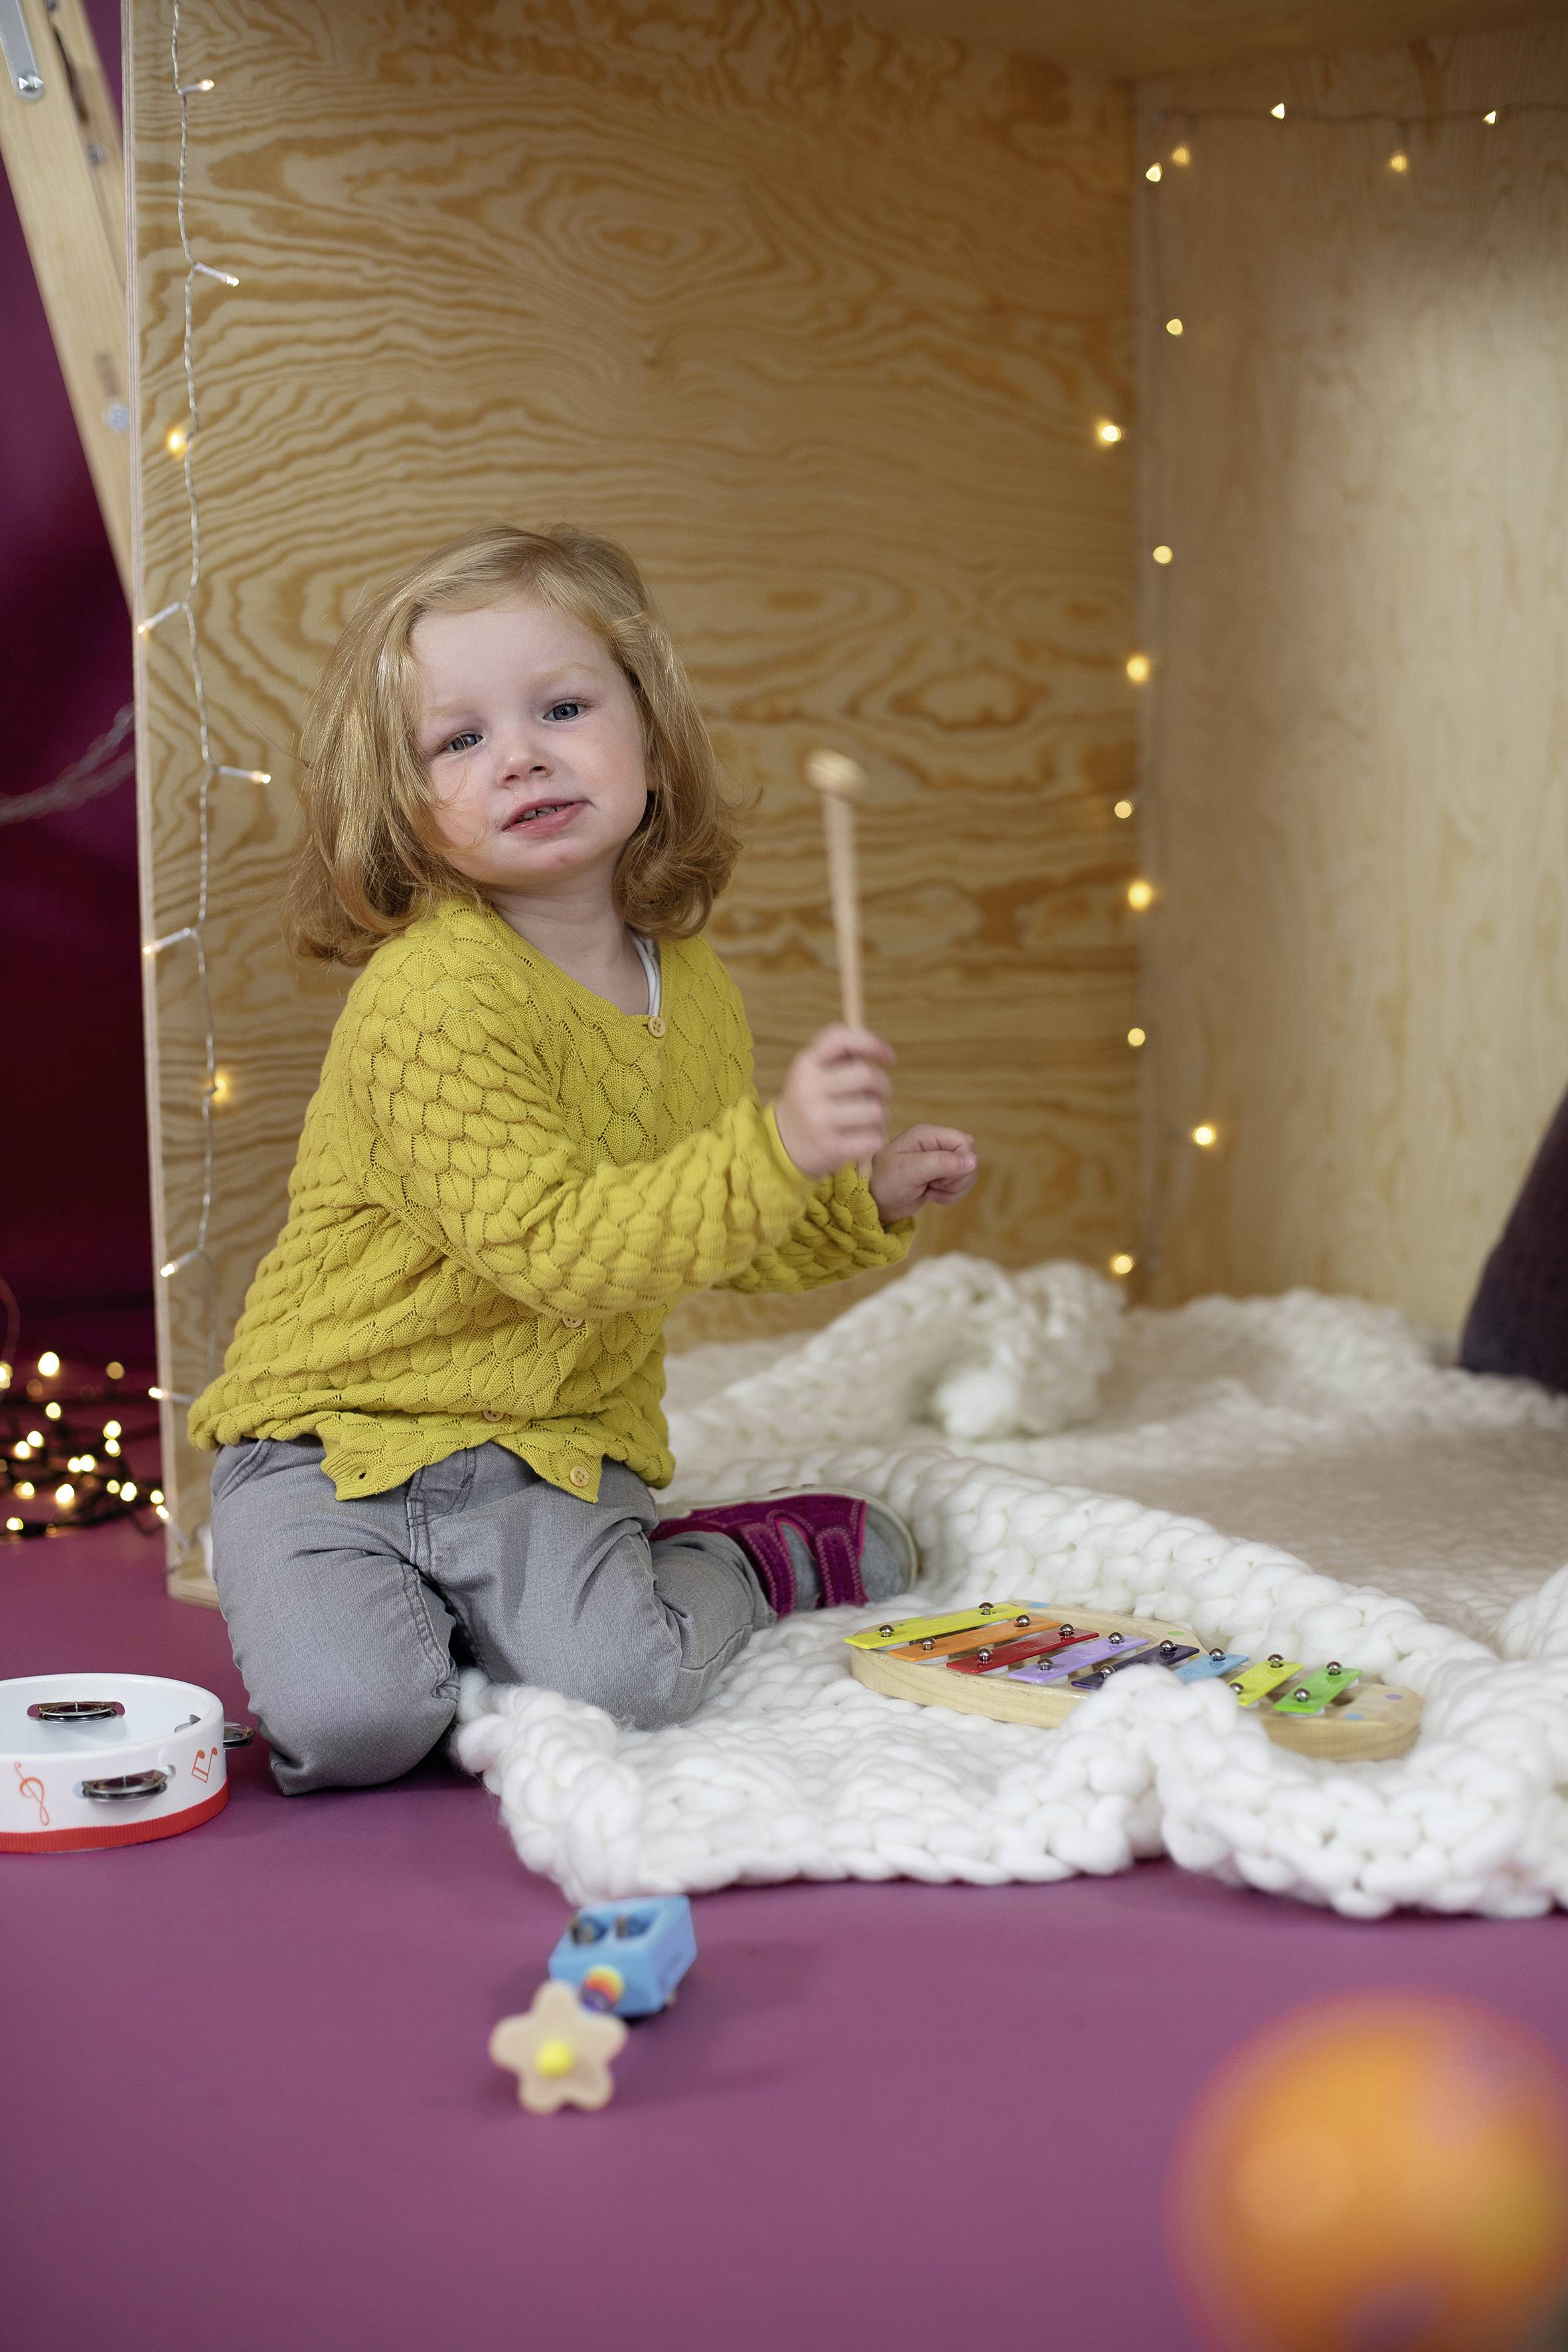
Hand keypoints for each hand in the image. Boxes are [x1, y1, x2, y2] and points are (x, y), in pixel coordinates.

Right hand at [773, 1024, 893, 1178]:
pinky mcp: (829, 1146)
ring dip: (881, 1115)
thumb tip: (883, 1051)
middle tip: (878, 1095)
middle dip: (883, 1086)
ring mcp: (818, 1119)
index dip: (871, 1043)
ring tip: (870, 1119)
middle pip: (867, 1075)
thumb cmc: (813, 1101)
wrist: (785, 1144)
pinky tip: (864, 1137)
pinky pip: (873, 1138)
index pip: (840, 1039)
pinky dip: (876, 1137)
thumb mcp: (816, 1072)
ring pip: (876, 1110)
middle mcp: (809, 1089)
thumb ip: (843, 1057)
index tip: (889, 1058)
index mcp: (807, 1064)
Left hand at [869, 1125, 977, 1220]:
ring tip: (930, 1190)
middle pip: (970, 1157)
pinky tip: (931, 1195)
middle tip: (933, 1184)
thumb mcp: (911, 1171)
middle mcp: (935, 1144)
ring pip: (967, 1173)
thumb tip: (974, 1160)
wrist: (871, 1203)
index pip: (964, 1142)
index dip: (960, 1162)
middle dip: (957, 1177)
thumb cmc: (884, 1182)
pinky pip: (960, 1185)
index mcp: (927, 1134)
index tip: (940, 1176)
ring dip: (953, 1189)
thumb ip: (942, 1163)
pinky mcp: (939, 1177)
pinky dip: (950, 1195)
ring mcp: (938, 1161)